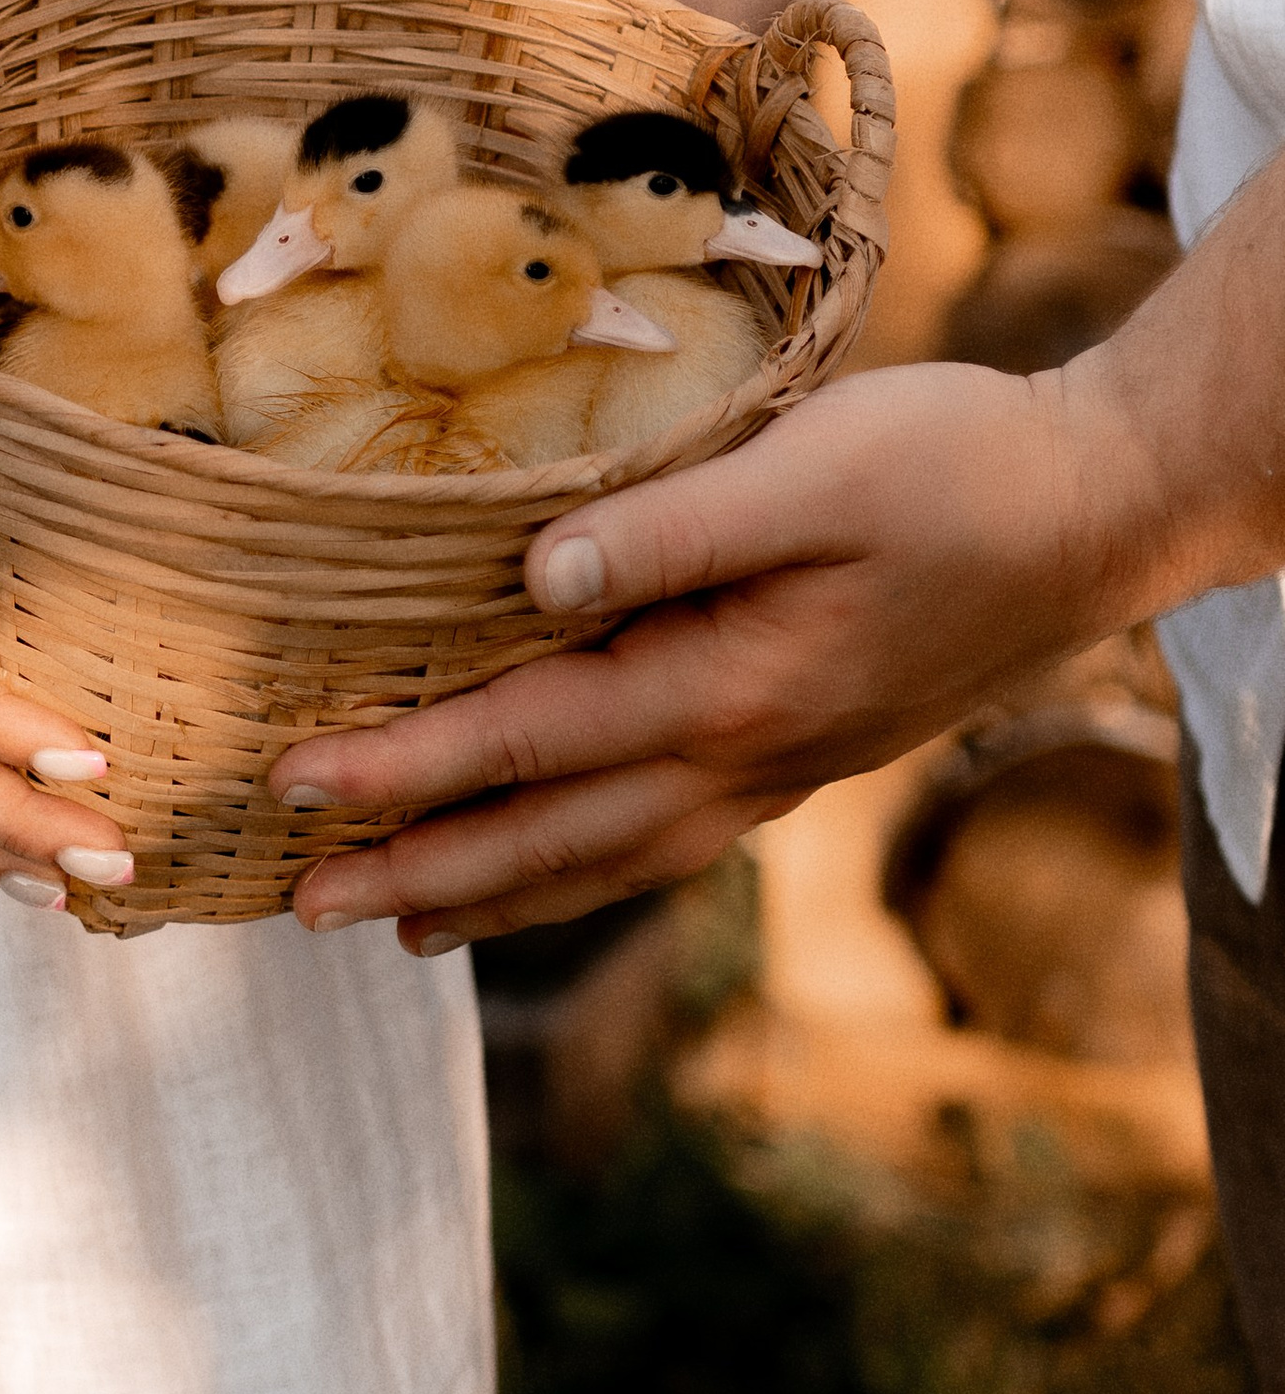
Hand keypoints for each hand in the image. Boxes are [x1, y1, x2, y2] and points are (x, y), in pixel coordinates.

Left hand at [268, 362, 1169, 951]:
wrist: (1102, 508)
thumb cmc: (957, 464)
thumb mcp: (811, 467)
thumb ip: (668, 529)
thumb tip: (535, 581)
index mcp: (727, 690)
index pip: (523, 740)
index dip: (402, 767)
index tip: (292, 784)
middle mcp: (743, 759)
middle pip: (547, 837)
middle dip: (417, 874)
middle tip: (296, 908)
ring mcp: (778, 771)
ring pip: (606, 860)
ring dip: (493, 898)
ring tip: (393, 929)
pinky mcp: (803, 755)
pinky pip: (663, 840)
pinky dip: (585, 871)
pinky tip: (547, 873)